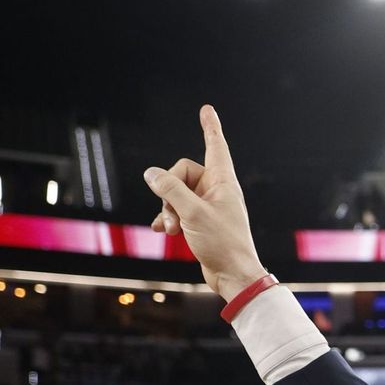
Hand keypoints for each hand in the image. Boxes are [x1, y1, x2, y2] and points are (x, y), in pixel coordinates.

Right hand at [143, 106, 267, 300]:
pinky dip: (169, 218)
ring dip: (168, 209)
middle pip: (182, 173)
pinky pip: (177, 209)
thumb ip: (170, 189)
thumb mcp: (191, 213)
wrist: (233, 275)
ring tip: (173, 228)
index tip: (207, 109)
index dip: (209, 127)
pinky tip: (162, 230)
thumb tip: (151, 173)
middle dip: (169, 192)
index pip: (215, 146)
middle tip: (175, 215)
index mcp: (224, 182)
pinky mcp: (200, 220)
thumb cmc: (222, 243)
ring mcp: (209, 205)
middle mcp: (217, 190)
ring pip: (176, 193)